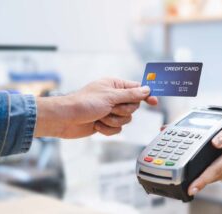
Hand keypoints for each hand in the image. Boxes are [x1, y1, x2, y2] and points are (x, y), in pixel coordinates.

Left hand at [34, 78, 157, 137]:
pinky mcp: (106, 123)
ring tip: (100, 117)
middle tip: (110, 108)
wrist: (66, 119)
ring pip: (126, 120)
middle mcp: (114, 98)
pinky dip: (107, 129)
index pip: (137, 89)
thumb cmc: (84, 103)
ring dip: (113, 121)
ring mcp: (110, 111)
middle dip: (122, 111)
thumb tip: (147, 89)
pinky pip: (118, 129)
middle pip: (133, 106)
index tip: (155, 102)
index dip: (146, 95)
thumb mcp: (110, 97)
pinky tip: (96, 125)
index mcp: (115, 86)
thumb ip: (131, 94)